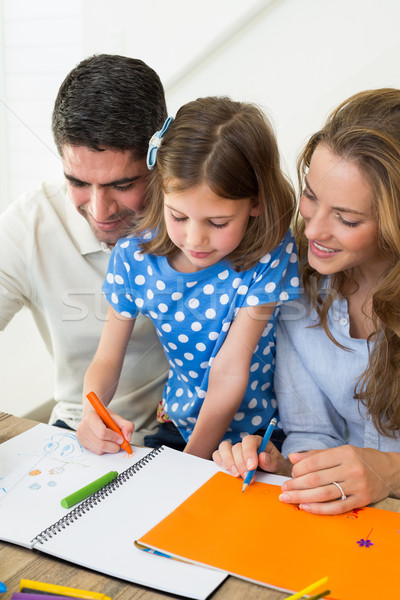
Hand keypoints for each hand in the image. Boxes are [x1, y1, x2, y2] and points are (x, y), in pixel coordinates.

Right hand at [76, 408, 133, 454]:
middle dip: (113, 446)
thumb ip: (126, 425)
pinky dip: (104, 449)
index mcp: (91, 417)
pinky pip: (96, 451)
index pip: (102, 432)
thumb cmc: (104, 416)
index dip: (114, 437)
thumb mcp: (117, 417)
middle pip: (100, 444)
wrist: (94, 415)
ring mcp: (81, 436)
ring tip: (113, 441)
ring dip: (109, 448)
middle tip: (120, 443)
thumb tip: (128, 438)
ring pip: (99, 450)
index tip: (121, 438)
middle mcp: (83, 427)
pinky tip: (106, 442)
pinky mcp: (82, 443)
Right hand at [212, 434, 291, 478]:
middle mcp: (245, 445)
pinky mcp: (227, 459)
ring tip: (237, 475)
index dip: (249, 452)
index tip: (252, 467)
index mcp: (258, 442)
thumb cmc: (276, 470)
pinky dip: (220, 462)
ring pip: (224, 448)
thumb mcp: (279, 467)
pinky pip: (217, 455)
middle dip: (240, 463)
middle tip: (247, 477)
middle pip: (236, 447)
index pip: (249, 441)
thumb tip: (262, 457)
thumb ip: (273, 462)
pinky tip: (228, 471)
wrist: (273, 478)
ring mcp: (234, 451)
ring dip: (229, 462)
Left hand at [279, 445, 398, 514]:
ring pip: (324, 494)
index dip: (298, 469)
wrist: (389, 471)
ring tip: (288, 498)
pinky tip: (305, 508)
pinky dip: (319, 509)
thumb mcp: (340, 451)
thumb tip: (293, 458)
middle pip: (317, 479)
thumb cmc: (360, 459)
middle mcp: (351, 469)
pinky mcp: (362, 500)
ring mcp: (358, 486)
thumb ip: (316, 455)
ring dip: (302, 498)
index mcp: (344, 453)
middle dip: (296, 485)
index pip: (315, 462)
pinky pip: (338, 507)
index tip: (290, 474)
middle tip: (283, 489)